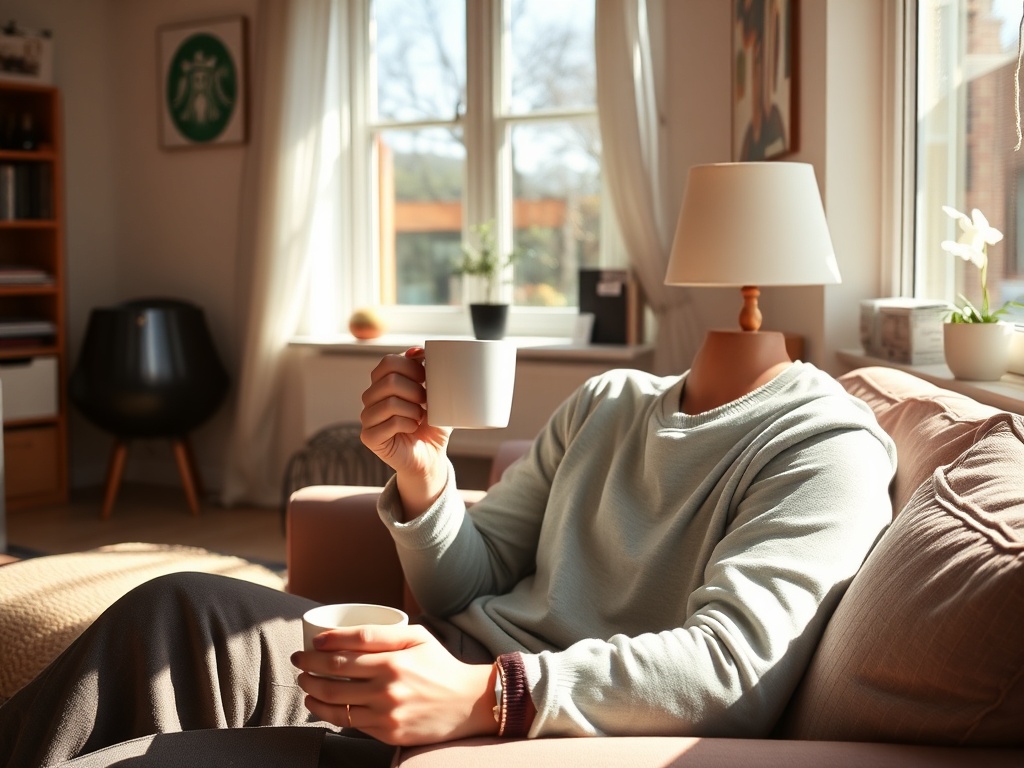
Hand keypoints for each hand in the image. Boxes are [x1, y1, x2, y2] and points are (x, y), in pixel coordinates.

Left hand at [292, 623, 497, 745]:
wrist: (468, 703)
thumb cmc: (439, 664)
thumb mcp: (416, 637)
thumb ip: (380, 633)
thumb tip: (337, 635)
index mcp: (394, 660)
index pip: (344, 650)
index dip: (319, 647)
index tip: (308, 645)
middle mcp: (387, 688)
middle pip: (332, 677)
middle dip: (308, 668)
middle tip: (298, 662)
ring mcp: (386, 713)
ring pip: (334, 703)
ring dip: (311, 692)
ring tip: (305, 684)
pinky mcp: (387, 733)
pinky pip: (348, 723)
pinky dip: (327, 713)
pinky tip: (319, 705)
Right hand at [360, 348, 451, 515]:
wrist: (431, 456)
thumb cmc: (433, 424)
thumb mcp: (436, 394)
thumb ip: (427, 372)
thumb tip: (418, 350)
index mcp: (383, 383)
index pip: (388, 362)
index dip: (411, 367)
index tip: (426, 378)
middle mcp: (371, 397)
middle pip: (389, 379)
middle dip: (415, 390)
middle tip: (426, 402)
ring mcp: (367, 417)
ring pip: (390, 401)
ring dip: (414, 410)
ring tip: (420, 417)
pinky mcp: (369, 436)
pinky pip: (390, 423)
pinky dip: (408, 424)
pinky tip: (412, 429)